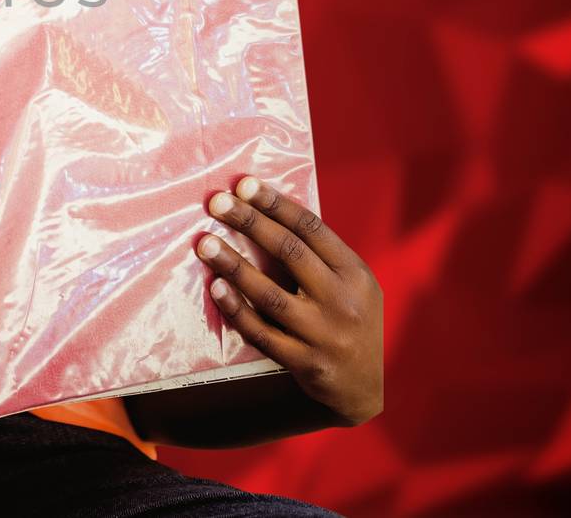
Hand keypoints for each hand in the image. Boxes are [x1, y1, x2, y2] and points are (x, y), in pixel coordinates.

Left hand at [196, 177, 382, 426]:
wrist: (366, 386)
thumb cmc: (350, 320)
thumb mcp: (352, 284)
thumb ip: (320, 256)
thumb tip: (266, 210)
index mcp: (356, 273)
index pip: (311, 229)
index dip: (275, 204)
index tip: (243, 184)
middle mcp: (343, 301)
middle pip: (290, 253)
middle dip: (249, 222)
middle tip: (215, 202)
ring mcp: (324, 334)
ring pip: (270, 294)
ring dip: (233, 265)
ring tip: (204, 243)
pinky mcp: (305, 362)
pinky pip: (263, 333)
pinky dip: (237, 309)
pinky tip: (216, 288)